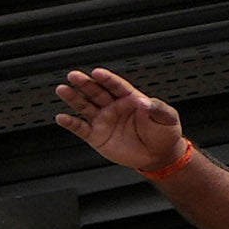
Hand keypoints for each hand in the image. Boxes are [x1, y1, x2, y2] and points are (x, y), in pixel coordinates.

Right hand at [50, 68, 191, 177]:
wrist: (159, 155)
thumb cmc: (164, 133)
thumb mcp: (167, 118)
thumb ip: (158, 108)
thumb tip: (145, 102)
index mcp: (130, 98)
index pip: (116, 85)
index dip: (107, 79)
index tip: (97, 72)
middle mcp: (113, 106)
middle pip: (96, 92)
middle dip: (85, 83)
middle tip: (73, 75)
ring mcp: (103, 120)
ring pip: (85, 106)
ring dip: (73, 98)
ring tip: (62, 89)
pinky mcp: (96, 136)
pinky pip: (81, 128)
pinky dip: (70, 123)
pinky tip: (61, 117)